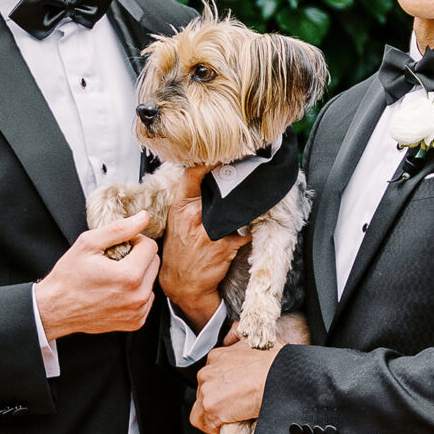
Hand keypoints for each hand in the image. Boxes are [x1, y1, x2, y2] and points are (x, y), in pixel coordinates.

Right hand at [36, 214, 158, 338]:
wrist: (56, 309)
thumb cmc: (69, 277)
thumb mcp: (88, 244)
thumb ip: (120, 229)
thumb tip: (144, 217)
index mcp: (130, 276)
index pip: (150, 246)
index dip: (133, 241)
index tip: (117, 247)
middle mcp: (139, 296)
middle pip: (154, 263)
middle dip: (138, 257)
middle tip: (114, 261)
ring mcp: (138, 311)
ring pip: (151, 281)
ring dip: (138, 275)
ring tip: (113, 278)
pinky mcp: (136, 321)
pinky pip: (146, 299)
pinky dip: (135, 292)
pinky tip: (116, 292)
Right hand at [160, 168, 240, 330]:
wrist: (182, 285)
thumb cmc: (180, 250)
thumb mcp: (178, 220)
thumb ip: (191, 199)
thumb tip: (209, 174)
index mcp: (181, 206)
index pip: (193, 173)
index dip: (208, 158)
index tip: (224, 148)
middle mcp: (194, 216)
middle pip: (221, 187)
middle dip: (236, 177)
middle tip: (249, 165)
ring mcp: (209, 231)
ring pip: (237, 208)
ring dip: (248, 204)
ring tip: (256, 194)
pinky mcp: (225, 246)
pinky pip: (246, 231)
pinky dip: (249, 230)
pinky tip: (249, 229)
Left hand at [192, 340, 284, 433]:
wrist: (281, 377)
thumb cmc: (276, 364)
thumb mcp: (256, 344)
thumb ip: (243, 344)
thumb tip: (242, 340)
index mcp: (217, 357)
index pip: (210, 378)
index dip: (221, 389)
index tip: (232, 395)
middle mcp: (208, 372)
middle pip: (203, 394)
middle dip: (217, 403)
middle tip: (234, 408)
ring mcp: (208, 390)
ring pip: (200, 410)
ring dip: (214, 417)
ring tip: (232, 419)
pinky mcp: (211, 407)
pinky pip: (205, 425)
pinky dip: (216, 429)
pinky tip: (230, 425)